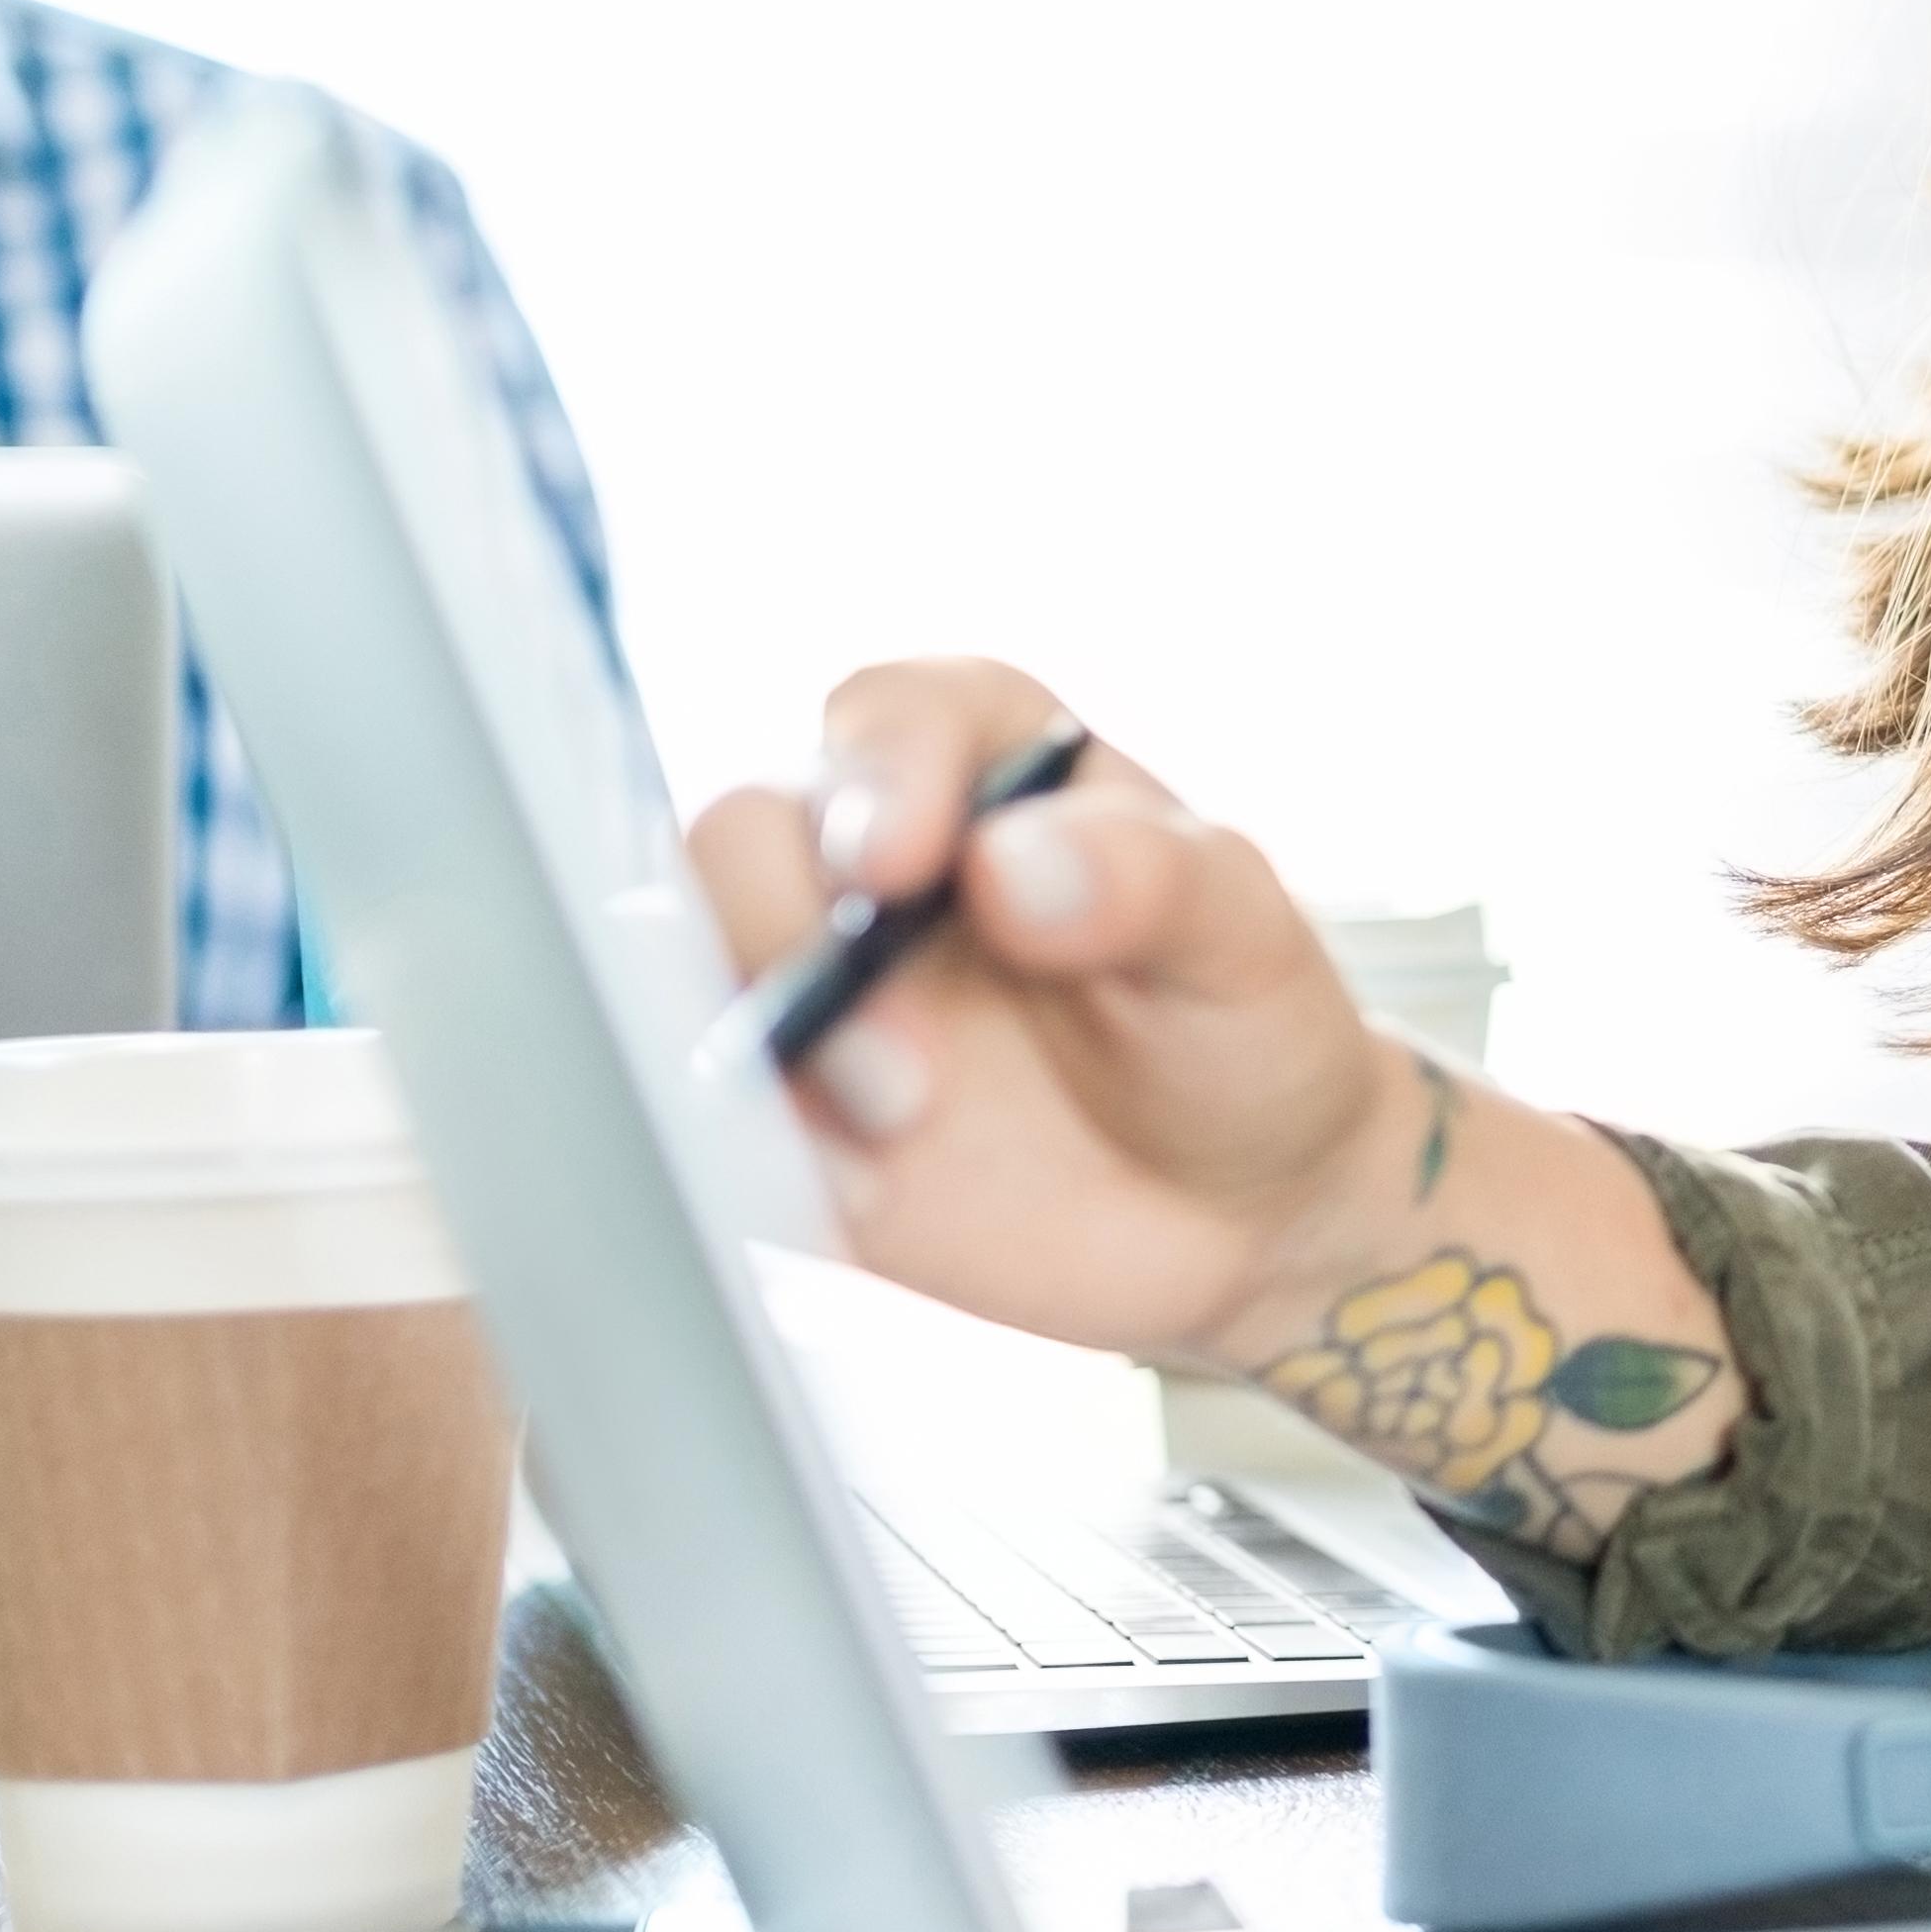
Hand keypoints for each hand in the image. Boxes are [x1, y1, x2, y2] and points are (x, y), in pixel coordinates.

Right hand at [684, 659, 1407, 1368]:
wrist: (1243, 1212)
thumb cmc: (1241, 1028)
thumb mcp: (1243, 937)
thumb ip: (1149, 880)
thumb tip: (1011, 863)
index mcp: (985, 765)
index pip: (887, 719)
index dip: (876, 777)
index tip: (899, 863)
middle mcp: (872, 862)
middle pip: (741, 836)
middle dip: (791, 932)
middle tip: (908, 1057)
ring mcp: (815, 989)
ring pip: (687, 970)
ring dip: (763, 1049)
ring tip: (902, 1127)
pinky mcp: (789, 1114)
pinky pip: (711, 1117)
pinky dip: (755, 1153)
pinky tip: (861, 1196)